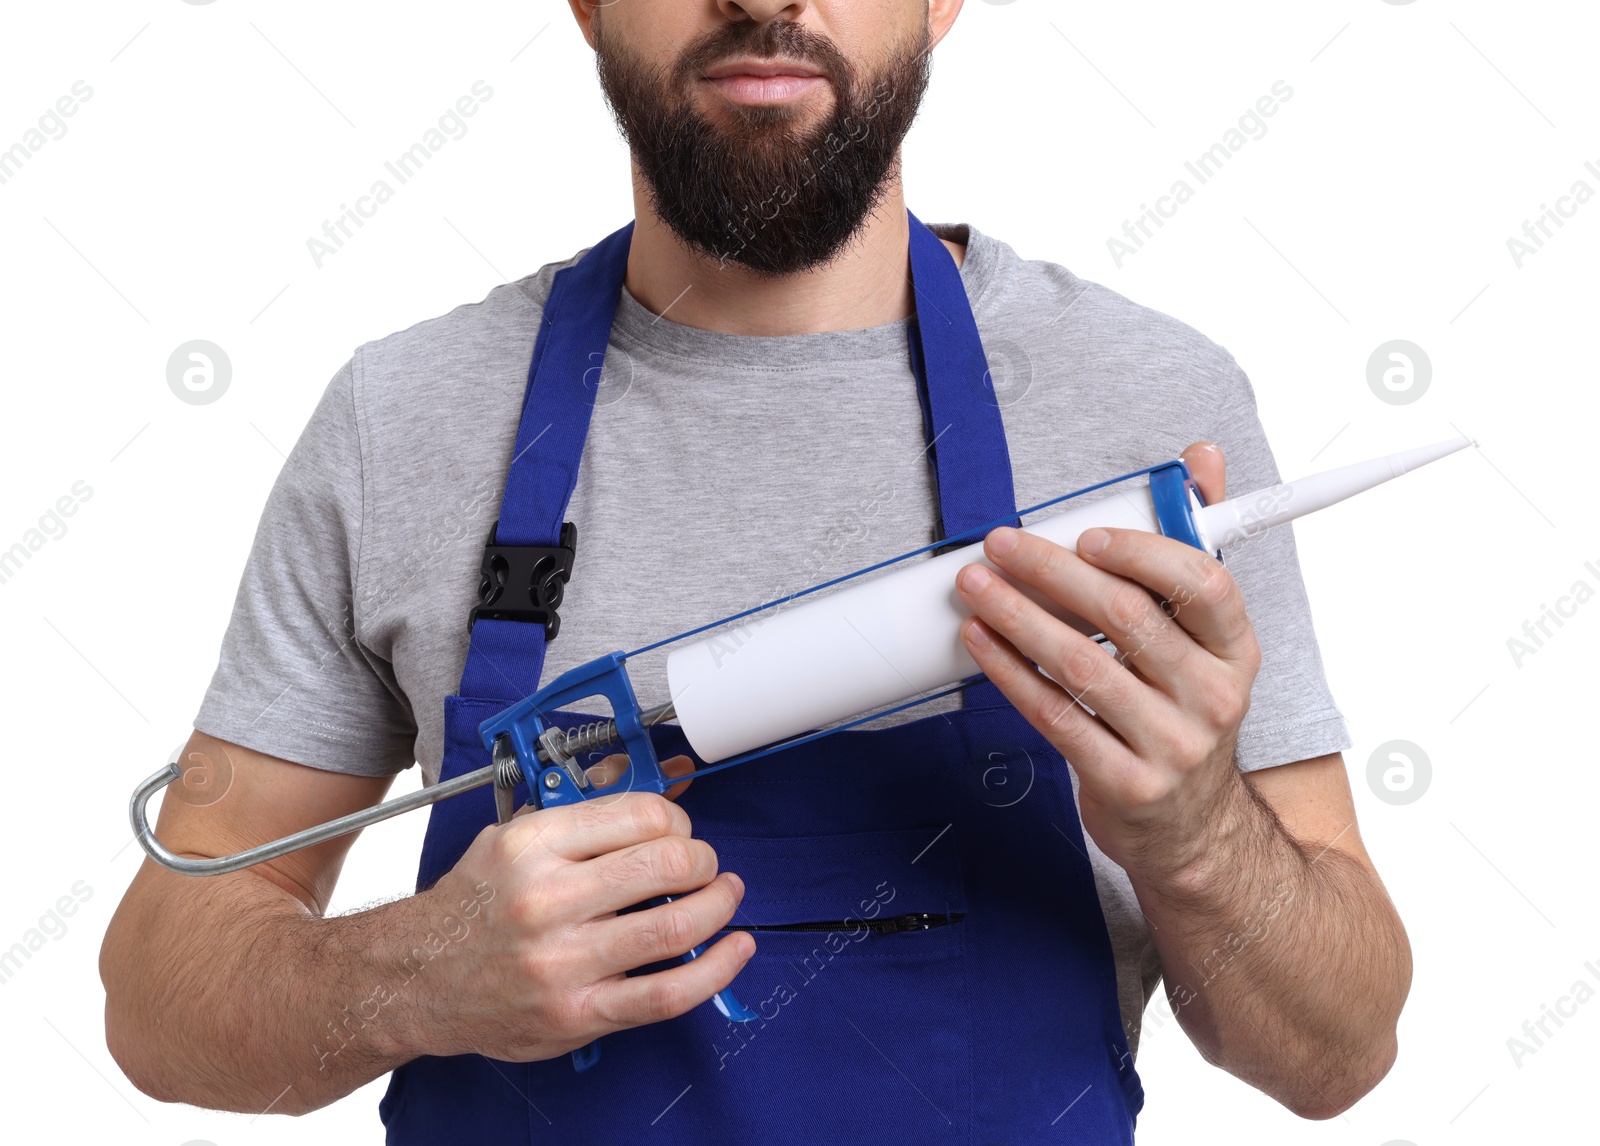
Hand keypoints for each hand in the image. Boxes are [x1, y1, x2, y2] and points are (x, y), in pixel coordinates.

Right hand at [414, 777, 752, 1063]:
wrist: (416, 979)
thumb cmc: (473, 906)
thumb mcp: (514, 838)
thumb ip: (587, 812)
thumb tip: (666, 783)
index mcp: (531, 846)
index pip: (638, 814)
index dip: (676, 818)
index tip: (678, 829)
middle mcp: (546, 901)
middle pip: (665, 864)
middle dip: (702, 858)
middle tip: (703, 864)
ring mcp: (563, 962)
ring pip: (673, 927)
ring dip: (718, 905)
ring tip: (725, 895)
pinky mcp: (577, 1013)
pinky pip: (665, 995)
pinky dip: (715, 971)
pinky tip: (735, 949)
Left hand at [955, 442, 1261, 878]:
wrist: (1192, 830)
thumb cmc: (1182, 712)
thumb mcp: (1206, 638)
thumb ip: (1196, 546)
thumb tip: (1202, 458)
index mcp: (1235, 648)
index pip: (1203, 583)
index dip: (1141, 551)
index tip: (1084, 534)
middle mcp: (1211, 696)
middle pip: (1126, 617)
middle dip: (1052, 572)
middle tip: (1001, 545)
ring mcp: (1170, 745)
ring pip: (1081, 665)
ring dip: (1018, 617)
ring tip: (975, 586)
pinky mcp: (1125, 784)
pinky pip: (1055, 716)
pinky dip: (1010, 674)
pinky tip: (981, 643)